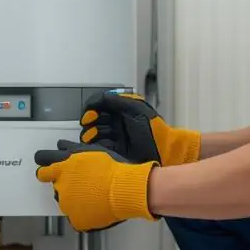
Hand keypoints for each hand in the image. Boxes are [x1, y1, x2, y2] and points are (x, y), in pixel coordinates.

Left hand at [33, 139, 155, 231]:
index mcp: (61, 168)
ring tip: (92, 195)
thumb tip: (60, 145)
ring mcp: (66, 204)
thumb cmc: (112, 167)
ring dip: (73, 198)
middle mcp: (60, 186)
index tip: (52, 172)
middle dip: (63, 184)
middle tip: (79, 184)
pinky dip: (83, 214)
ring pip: (64, 201)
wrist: (125, 188)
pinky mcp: (75, 219)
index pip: (42, 171)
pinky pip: (75, 217)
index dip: (47, 171)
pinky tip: (95, 207)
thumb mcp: (90, 151)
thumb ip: (71, 149)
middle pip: (54, 186)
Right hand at [80, 91, 200, 165]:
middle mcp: (119, 122)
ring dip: (90, 132)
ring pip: (96, 132)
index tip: (88, 113)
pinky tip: (93, 143)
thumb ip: (118, 101)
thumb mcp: (136, 110)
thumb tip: (101, 97)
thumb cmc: (153, 130)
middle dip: (90, 120)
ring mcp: (116, 136)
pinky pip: (99, 145)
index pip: (102, 104)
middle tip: (88, 123)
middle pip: (97, 118)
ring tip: (90, 136)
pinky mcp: (115, 150)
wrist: (161, 152)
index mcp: (124, 110)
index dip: (93, 107)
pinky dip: (94, 144)